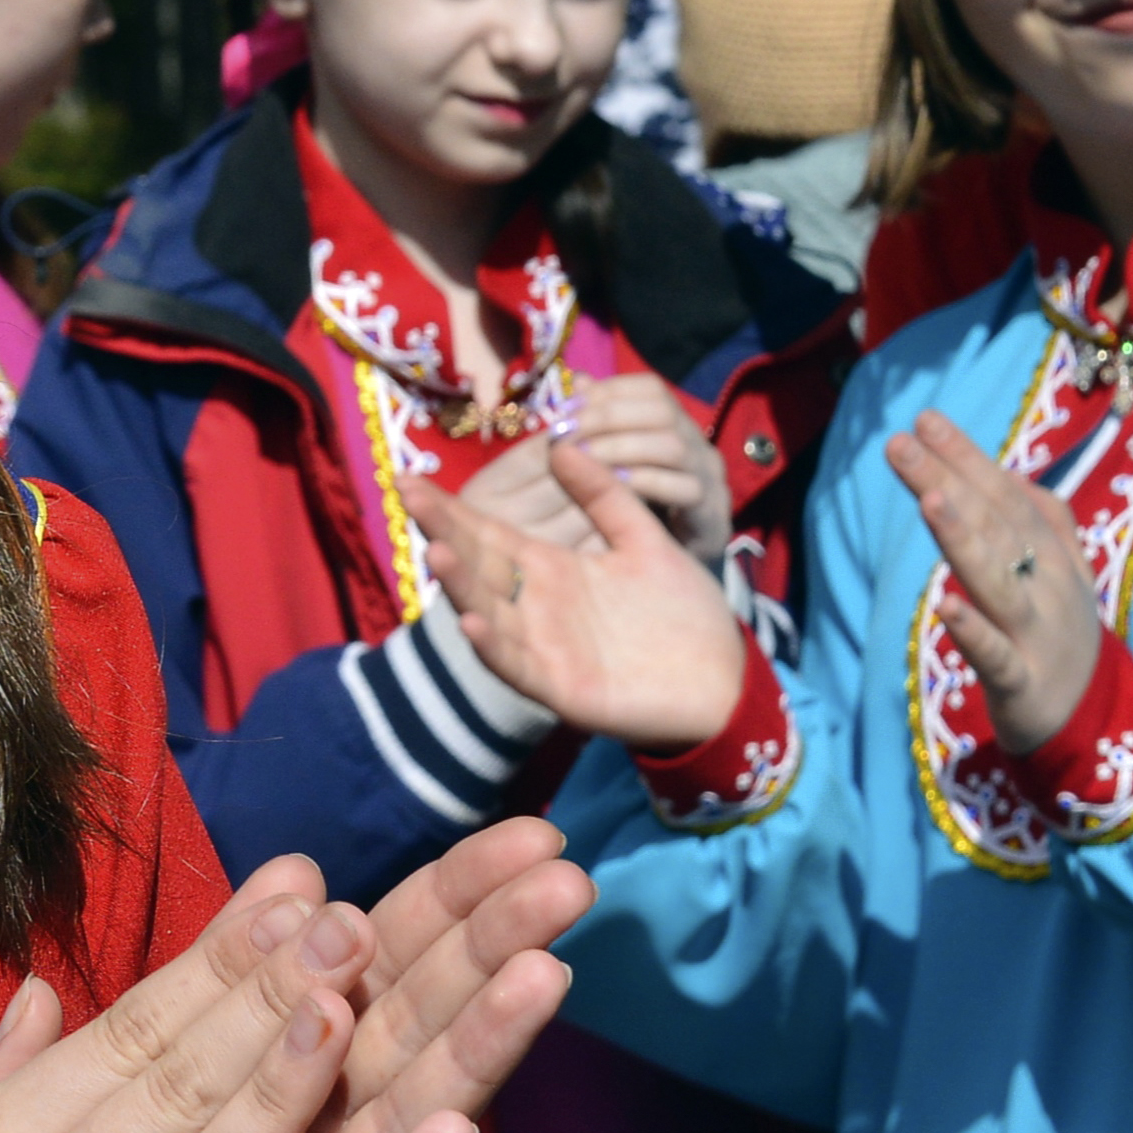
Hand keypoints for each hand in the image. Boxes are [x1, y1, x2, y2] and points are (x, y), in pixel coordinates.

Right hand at [415, 439, 749, 752]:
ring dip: (462, 585)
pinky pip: (518, 666)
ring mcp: (543, 648)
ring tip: (437, 549)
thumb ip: (605, 495)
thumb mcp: (643, 539)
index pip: (490, 534)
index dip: (452, 508)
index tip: (411, 477)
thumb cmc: (683, 610)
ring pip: (490, 613)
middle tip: (408, 496)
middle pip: (479, 566)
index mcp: (554, 569)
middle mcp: (538, 606)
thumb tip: (562, 443)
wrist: (724, 679)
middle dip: (443, 531)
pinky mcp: (560, 689)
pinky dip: (494, 647)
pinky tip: (474, 621)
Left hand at [558, 374, 733, 561]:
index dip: (606, 393)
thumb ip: (597, 425)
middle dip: (607, 418)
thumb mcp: (612, 465)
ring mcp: (709, 478)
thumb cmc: (637, 512)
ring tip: (583, 461)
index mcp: (676, 425)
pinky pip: (686, 490)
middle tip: (565, 436)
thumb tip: (576, 382)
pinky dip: (645, 484)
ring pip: (674, 446)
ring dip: (621, 449)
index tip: (566, 410)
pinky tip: (612, 488)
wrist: (674, 571)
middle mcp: (697, 444)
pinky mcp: (712, 514)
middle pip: (662, 411)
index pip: (650, 389)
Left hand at [883, 410, 1101, 751]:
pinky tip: (945, 606)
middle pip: (995, 528)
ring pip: (997, 583)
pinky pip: (996, 656)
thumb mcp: (1064, 575)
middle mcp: (1048, 588)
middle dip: (949, 481)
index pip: (1007, 497)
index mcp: (1052, 558)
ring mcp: (1036, 636)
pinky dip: (973, 632)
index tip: (925, 420)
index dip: (969, 458)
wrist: (1091, 724)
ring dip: (965, 541)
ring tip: (929, 499)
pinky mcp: (1022, 684)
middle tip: (901, 441)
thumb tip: (1013, 473)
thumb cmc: (1061, 637)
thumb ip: (1047, 522)